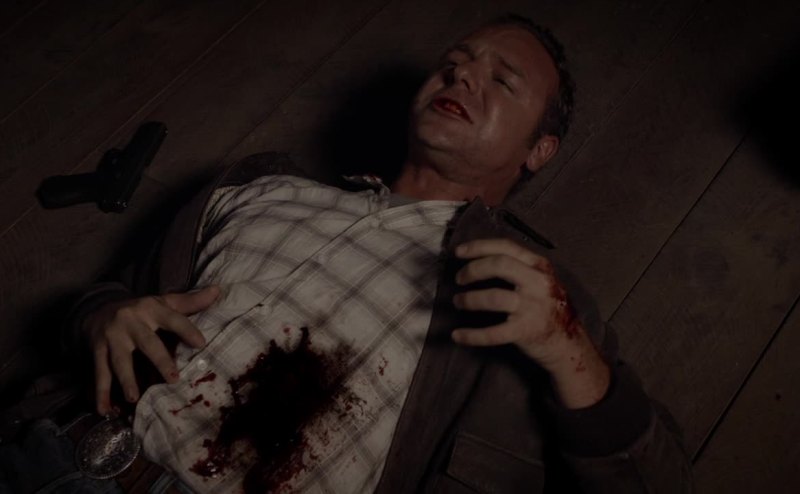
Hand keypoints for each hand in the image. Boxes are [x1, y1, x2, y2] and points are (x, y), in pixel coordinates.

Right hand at [83, 285, 219, 414]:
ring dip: (126, 380)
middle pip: (147, 342)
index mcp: (151, 308)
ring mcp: (112, 337)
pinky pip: (99, 373)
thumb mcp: (163, 302)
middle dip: (160, 360)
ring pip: (119, 360)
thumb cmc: (140, 309)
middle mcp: (131, 321)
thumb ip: (190, 301)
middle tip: (173, 380)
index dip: (187, 330)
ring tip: (134, 398)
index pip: (173, 319)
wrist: (96, 305)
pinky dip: (100, 393)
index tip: (201, 344)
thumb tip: (218, 290)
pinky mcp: (96, 350)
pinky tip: (104, 410)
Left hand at [451, 239, 608, 407]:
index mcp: (540, 267)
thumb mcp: (542, 281)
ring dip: (469, 299)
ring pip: (493, 297)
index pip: (506, 247)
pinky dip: (471, 335)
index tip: (459, 252)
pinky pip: (493, 333)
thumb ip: (521, 268)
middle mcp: (538, 283)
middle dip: (473, 270)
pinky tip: (457, 336)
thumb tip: (481, 260)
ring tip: (458, 302)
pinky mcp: (526, 331)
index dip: (479, 247)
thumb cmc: (550, 310)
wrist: (569, 345)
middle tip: (458, 279)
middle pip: (499, 265)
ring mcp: (533, 307)